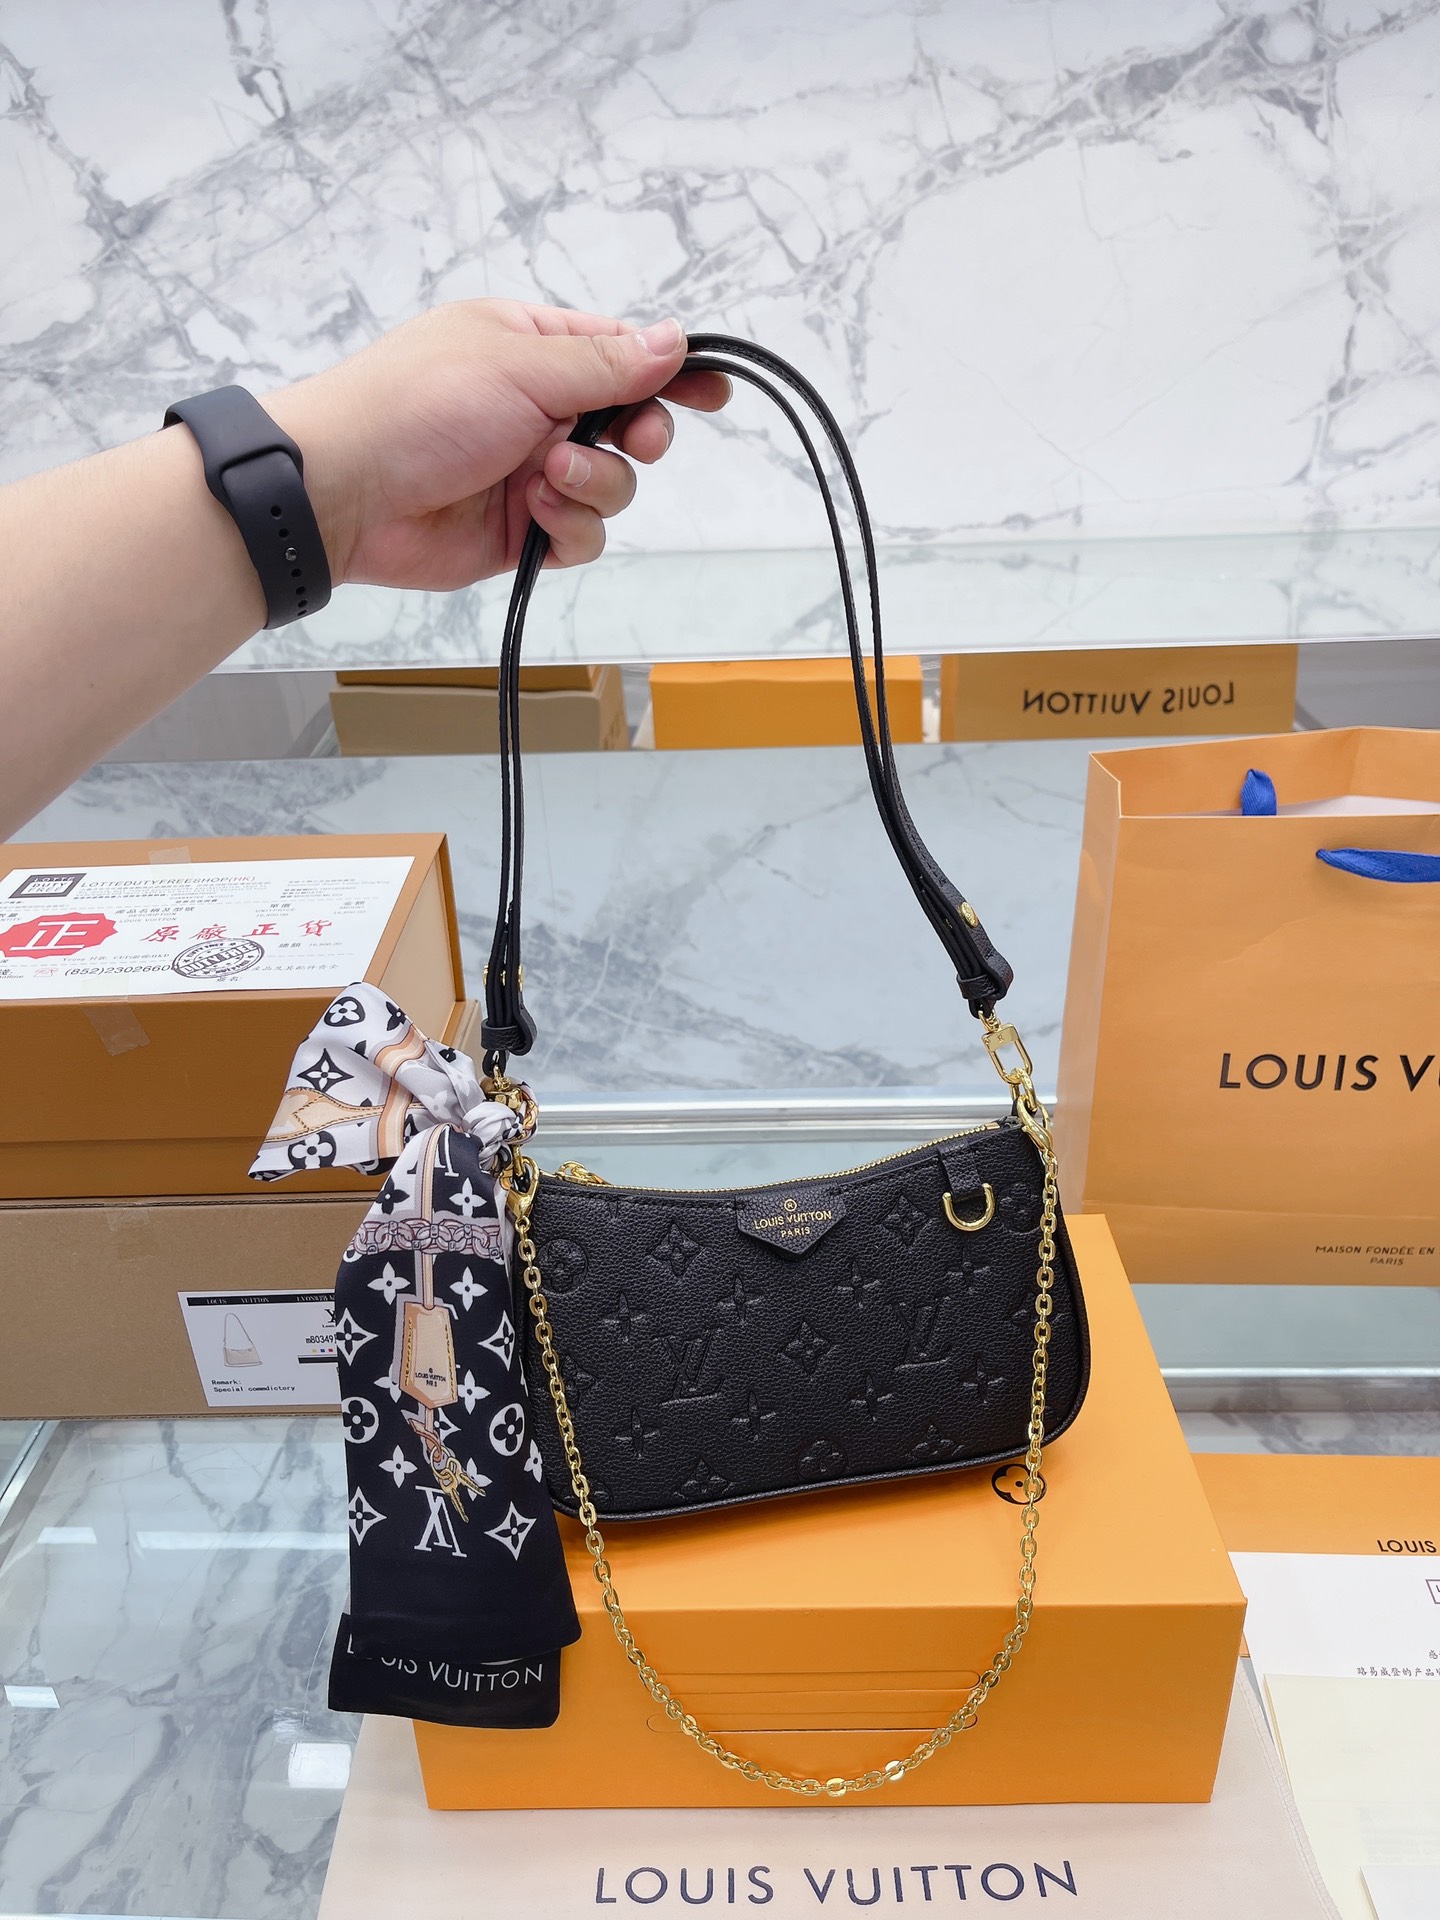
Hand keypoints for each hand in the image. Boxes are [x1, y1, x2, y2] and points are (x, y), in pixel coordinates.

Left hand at [264, 300, 729, 590]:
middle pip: (630, 424)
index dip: (671, 373)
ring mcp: (530, 470)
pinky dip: (570, 525)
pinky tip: (533, 511)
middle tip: (637, 439)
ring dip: (594, 483)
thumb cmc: (416, 405)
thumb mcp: (522, 366)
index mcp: (533, 346)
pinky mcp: (521, 530)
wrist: (346, 489)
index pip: (622, 353)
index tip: (713, 391)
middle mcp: (536, 407)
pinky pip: (581, 533)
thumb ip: (606, 363)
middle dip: (639, 435)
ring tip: (547, 477)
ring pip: (612, 485)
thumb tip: (673, 339)